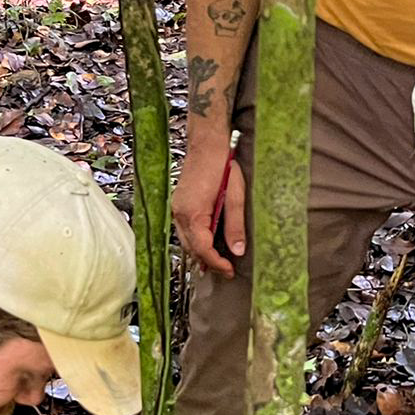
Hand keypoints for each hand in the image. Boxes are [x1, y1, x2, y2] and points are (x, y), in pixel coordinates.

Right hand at [173, 139, 244, 275]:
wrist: (207, 144)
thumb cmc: (221, 164)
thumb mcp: (235, 195)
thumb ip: (235, 224)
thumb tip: (238, 249)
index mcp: (193, 213)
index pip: (203, 249)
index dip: (216, 263)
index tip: (228, 270)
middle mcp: (179, 213)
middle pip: (191, 249)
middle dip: (208, 262)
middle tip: (225, 270)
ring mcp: (176, 209)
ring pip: (185, 242)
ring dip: (200, 254)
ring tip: (217, 262)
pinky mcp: (178, 205)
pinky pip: (183, 231)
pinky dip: (195, 241)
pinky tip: (206, 244)